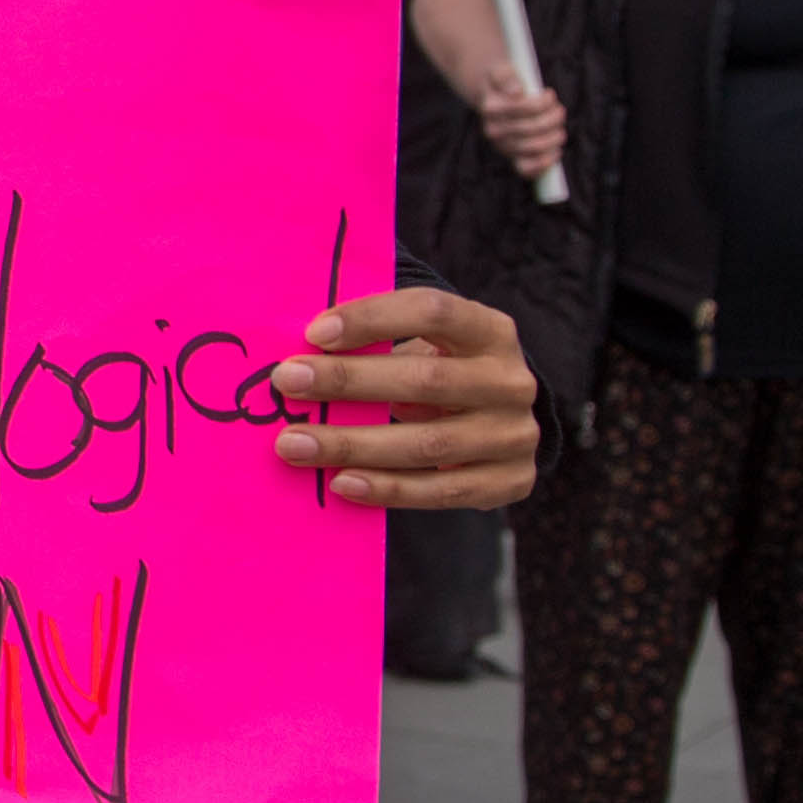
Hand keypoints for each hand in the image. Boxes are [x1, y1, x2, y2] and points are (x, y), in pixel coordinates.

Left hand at [270, 288, 538, 511]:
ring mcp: (514, 435)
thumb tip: (299, 356)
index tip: (315, 332)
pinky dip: (387, 489)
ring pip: (428, 444)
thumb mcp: (428, 346)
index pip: (433, 311)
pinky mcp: (511, 481)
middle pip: (425, 380)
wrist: (503, 427)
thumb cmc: (443, 374)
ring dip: (352, 444)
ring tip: (294, 444)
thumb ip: (378, 343)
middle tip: (287, 382)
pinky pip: (441, 491)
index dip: (373, 318)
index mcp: (491, 331)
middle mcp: (511, 381)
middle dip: (348, 381)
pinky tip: (341, 482)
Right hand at [477, 76, 564, 177]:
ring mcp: (502, 146)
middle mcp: (493, 130)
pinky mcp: (512, 157)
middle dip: (552, 119)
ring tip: (560, 128)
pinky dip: (543, 164)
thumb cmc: (504, 82)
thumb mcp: (503, 71)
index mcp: (490, 108)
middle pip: (531, 128)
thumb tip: (517, 92)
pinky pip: (526, 169)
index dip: (542, 102)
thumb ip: (507, 77)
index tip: (550, 94)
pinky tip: (555, 152)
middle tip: (560, 111)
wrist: (494, 98)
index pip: (522, 108)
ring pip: (533, 148)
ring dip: (553, 138)